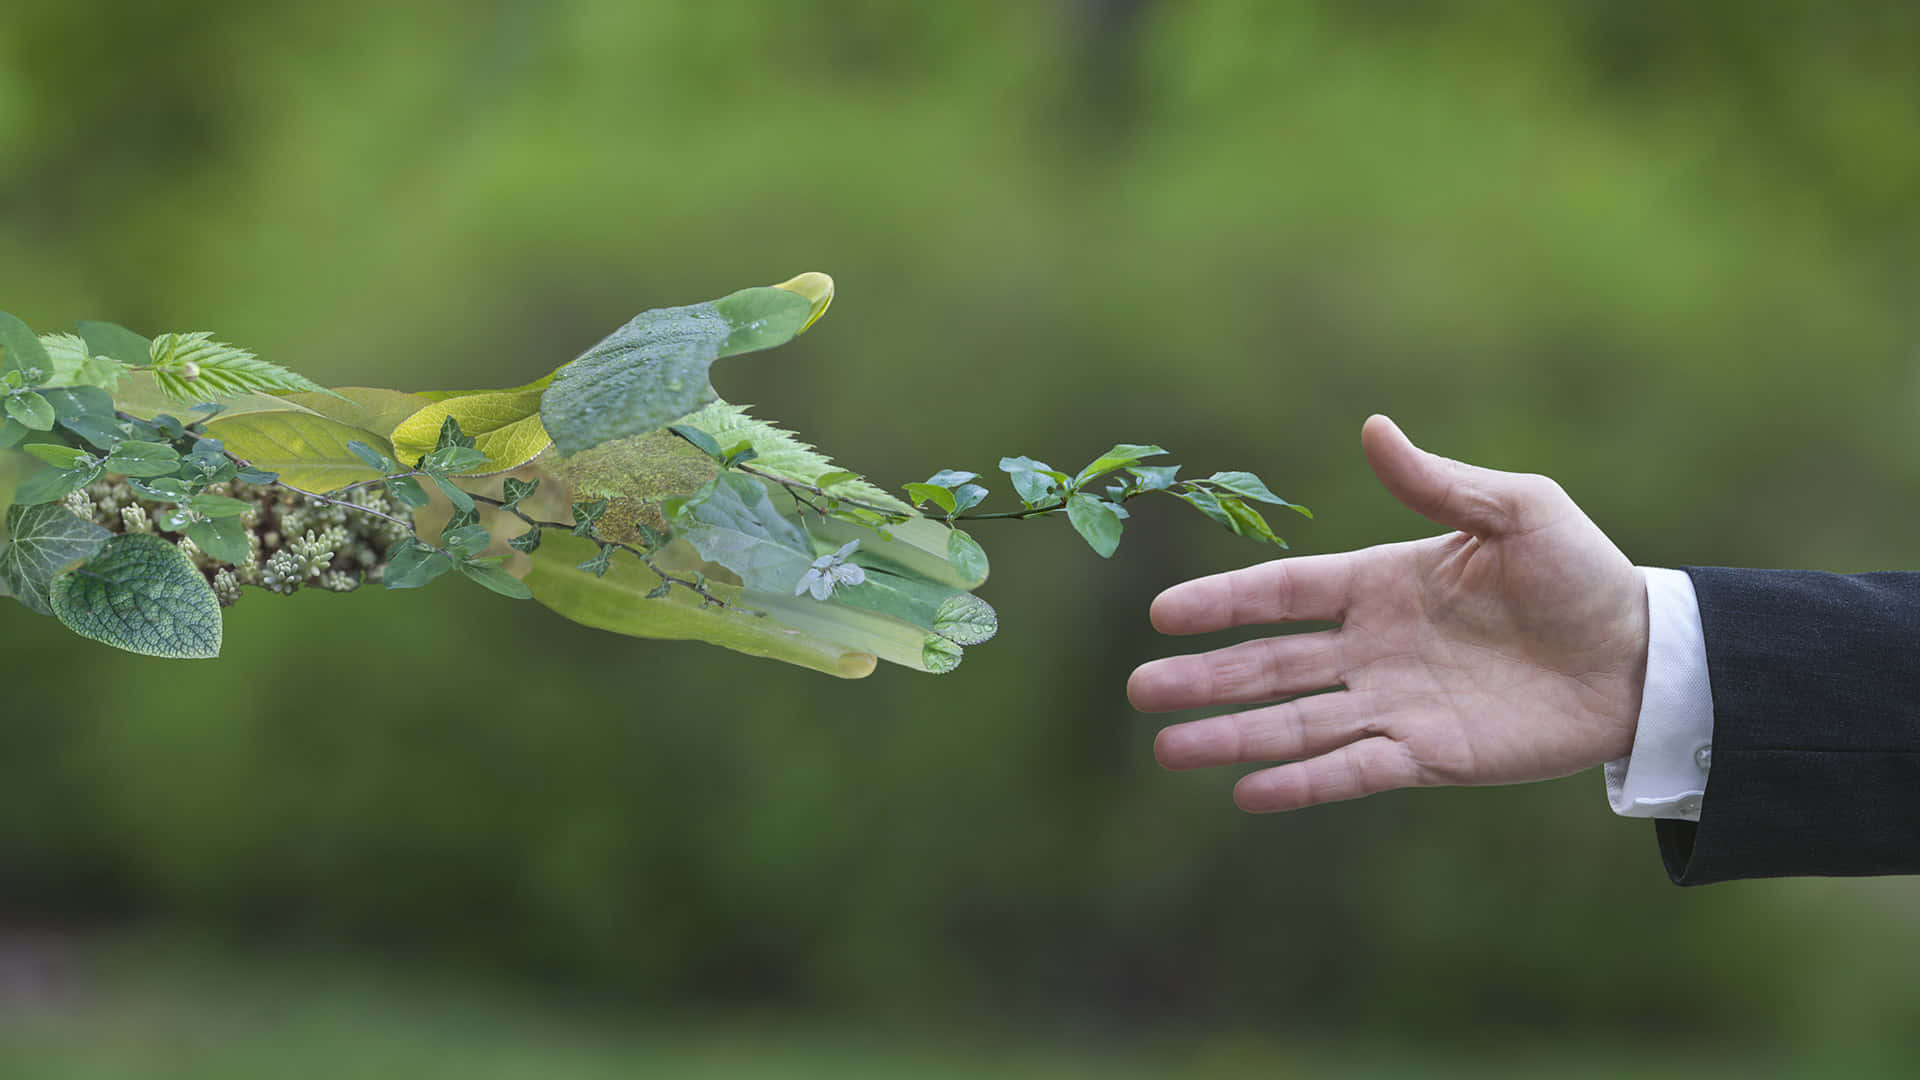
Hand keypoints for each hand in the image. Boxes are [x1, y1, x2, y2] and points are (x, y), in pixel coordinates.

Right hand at [1128, 415, 1648, 811]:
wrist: (1642, 657)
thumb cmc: (1581, 574)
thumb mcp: (1517, 510)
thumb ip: (1439, 483)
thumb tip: (1372, 428)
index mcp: (1382, 582)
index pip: (1285, 593)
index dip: (1224, 602)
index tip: (1164, 614)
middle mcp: (1375, 647)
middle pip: (1270, 664)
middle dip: (1204, 677)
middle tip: (1140, 690)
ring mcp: (1396, 703)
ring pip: (1296, 722)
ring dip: (1233, 737)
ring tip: (1168, 751)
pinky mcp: (1429, 756)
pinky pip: (1353, 769)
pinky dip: (1303, 782)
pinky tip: (1248, 793)